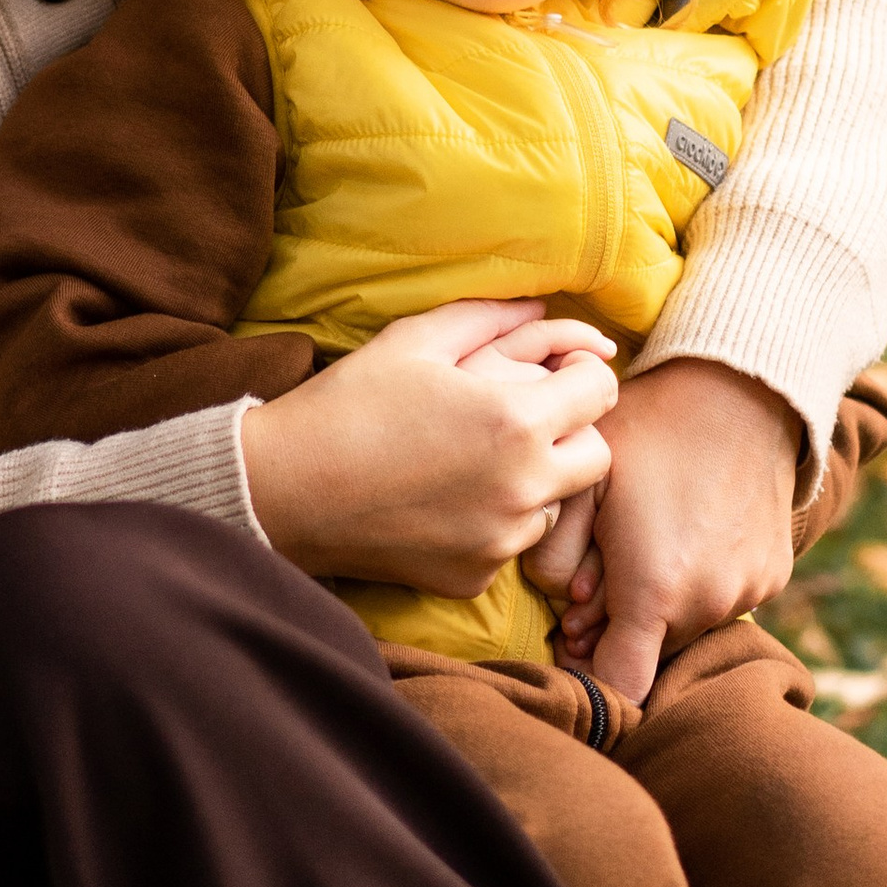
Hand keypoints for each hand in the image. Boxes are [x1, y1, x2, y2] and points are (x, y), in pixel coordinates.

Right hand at [242, 300, 620, 600]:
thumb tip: (545, 308)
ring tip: (477, 460)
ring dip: (536, 480)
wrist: (285, 489)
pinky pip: (510, 543)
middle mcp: (522, 487)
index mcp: (516, 421)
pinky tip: (447, 501)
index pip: (601, 391)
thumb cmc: (348, 403)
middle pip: (596, 456)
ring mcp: (500, 540)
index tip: (556, 372)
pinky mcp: (474, 577)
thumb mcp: (416, 340)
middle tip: (522, 418)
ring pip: (555, 504)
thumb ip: (490, 316)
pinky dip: (494, 522)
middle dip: (571, 431)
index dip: (582, 373)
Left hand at [580, 358, 801, 707]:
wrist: (741, 390)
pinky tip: (689, 531)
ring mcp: (748, 592)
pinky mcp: (774, 576)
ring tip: (649, 541)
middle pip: (650, 653)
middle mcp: (709, 604)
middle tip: (602, 569)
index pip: (621, 686)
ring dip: (662, 603)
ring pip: (687, 626)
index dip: (590, 675)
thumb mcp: (582, 483)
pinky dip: (701, 583)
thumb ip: (556, 559)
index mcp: (654, 590)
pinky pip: (725, 600)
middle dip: (620, 626)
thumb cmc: (647, 431)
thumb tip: (568, 612)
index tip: (574, 643)